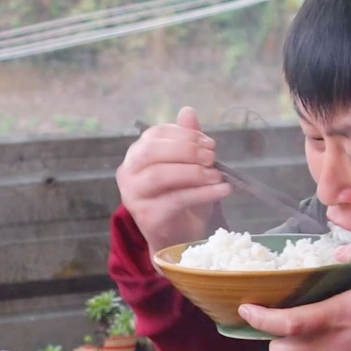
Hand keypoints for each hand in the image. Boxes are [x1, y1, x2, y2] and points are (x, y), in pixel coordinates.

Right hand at [116, 106, 227, 253]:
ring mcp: (134, 196)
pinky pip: (176, 200)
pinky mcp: (147, 218)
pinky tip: (222, 190)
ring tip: (218, 176)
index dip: (184, 135)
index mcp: (136, 155)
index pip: (155, 135)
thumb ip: (187, 140)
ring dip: (194, 173)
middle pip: (152, 152)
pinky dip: (202, 194)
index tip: (209, 142)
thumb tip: (188, 111)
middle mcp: (128, 174)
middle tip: (212, 156)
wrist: (178, 238)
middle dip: (186, 151)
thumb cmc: (182, 198)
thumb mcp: (188, 166)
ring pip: (160, 176)